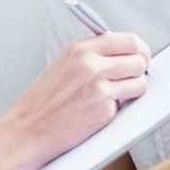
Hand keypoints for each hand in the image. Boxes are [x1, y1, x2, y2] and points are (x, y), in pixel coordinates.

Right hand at [0, 34, 149, 169]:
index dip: (139, 49)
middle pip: (139, 58)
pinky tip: (100, 110)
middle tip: (134, 77)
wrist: (28, 130)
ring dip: (134, 89)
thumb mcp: (63, 64)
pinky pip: (128, 104)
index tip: (140, 57)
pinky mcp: (105, 110)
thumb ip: (91, 55)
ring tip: (117, 95)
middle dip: (140, 69)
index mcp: (80, 49)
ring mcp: (100, 87)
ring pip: (140, 82)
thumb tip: (122, 53)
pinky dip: (120, 108)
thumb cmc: (43, 101)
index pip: (128, 40)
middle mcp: (91, 64)